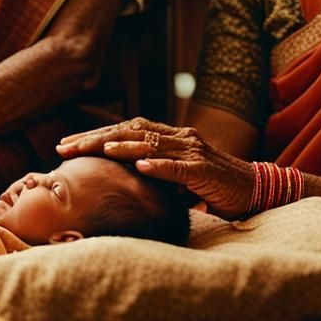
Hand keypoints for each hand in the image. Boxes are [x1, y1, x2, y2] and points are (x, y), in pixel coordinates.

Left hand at [57, 117, 254, 218]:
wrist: (255, 190)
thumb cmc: (214, 187)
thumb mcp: (178, 178)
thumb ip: (155, 173)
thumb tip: (122, 181)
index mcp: (171, 137)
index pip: (126, 130)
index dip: (95, 136)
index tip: (67, 145)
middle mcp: (180, 138)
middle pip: (131, 132)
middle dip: (95, 139)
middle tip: (65, 148)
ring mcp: (193, 151)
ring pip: (150, 144)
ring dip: (120, 148)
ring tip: (95, 151)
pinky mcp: (205, 170)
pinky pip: (179, 167)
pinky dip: (159, 166)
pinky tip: (139, 167)